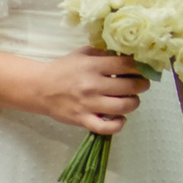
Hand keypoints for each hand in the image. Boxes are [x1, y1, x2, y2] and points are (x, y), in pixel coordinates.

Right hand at [20, 47, 148, 135]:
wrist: (40, 88)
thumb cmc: (63, 69)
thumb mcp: (81, 54)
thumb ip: (102, 54)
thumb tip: (124, 56)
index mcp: (92, 66)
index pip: (125, 65)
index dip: (139, 67)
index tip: (142, 68)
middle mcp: (93, 85)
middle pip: (129, 86)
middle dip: (141, 85)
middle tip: (142, 84)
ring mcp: (89, 104)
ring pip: (123, 106)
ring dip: (134, 103)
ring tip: (133, 99)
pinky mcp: (83, 120)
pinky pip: (107, 128)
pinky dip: (119, 124)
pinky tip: (121, 118)